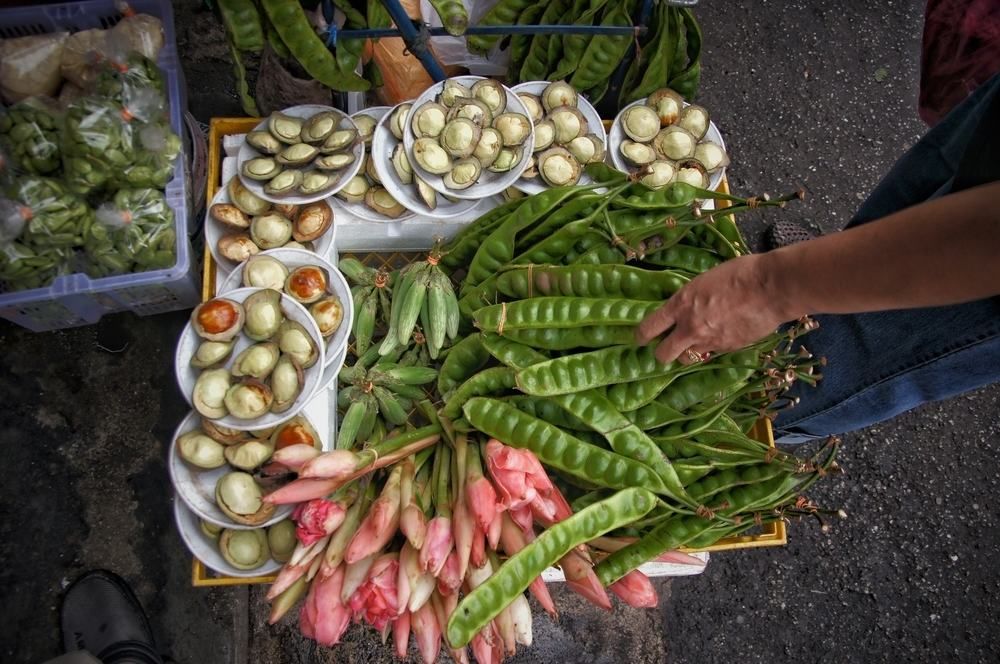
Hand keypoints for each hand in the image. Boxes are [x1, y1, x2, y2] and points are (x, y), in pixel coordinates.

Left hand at [635, 254, 792, 362]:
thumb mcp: (704, 280)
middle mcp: (690, 327)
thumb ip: (690, 299)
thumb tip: (685, 308)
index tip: (638, 338)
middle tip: (665, 347)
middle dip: (661, 352)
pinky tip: (722, 334)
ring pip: (687, 358)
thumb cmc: (740, 274)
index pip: (649, 327)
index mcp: (681, 304)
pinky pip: (711, 354)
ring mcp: (709, 341)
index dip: (640, 336)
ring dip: (687, 352)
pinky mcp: (727, 349)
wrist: (771, 287)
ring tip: (696, 341)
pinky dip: (712, 348)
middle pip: (662, 354)